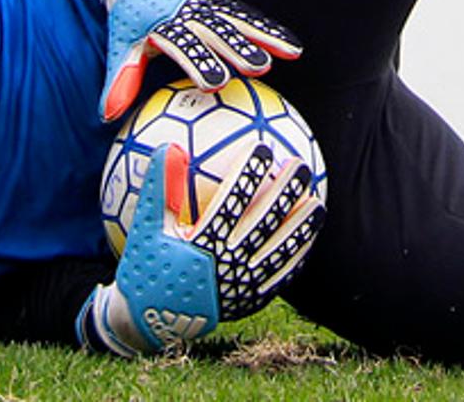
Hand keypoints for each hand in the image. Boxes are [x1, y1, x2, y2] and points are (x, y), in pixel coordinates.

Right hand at [77, 142, 324, 354]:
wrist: (152, 317)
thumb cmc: (148, 262)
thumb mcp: (145, 225)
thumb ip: (158, 186)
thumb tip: (169, 146)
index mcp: (202, 243)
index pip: (232, 201)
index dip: (249, 173)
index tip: (263, 148)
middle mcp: (227, 264)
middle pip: (264, 222)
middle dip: (285, 192)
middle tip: (300, 166)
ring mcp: (243, 285)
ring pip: (280, 251)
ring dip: (301, 226)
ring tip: (318, 203)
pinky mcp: (250, 301)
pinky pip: (280, 276)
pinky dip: (296, 257)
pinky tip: (308, 240)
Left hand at [99, 0, 300, 121]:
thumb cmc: (131, 22)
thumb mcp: (120, 47)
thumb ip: (120, 80)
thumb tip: (108, 116)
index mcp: (162, 25)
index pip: (182, 46)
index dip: (198, 63)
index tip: (216, 85)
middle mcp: (187, 13)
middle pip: (215, 31)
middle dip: (236, 48)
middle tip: (259, 68)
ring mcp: (206, 6)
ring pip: (237, 20)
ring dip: (263, 35)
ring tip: (291, 53)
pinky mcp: (218, 3)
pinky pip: (246, 16)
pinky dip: (268, 29)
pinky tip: (292, 46)